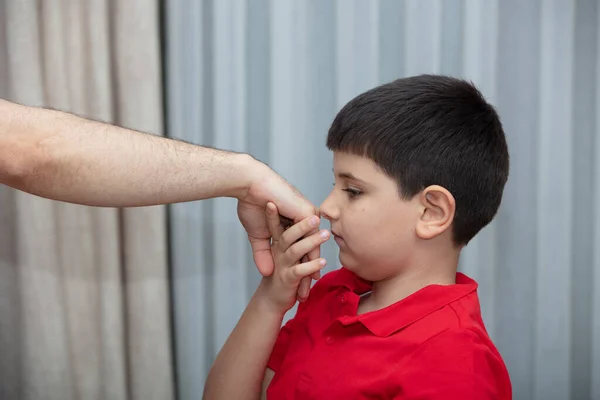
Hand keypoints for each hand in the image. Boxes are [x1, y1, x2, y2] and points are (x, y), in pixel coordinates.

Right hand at [237, 158, 319, 300]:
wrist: (249, 184)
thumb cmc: (251, 203)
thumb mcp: (258, 233)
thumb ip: (262, 251)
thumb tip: (265, 271)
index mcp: (290, 222)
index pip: (298, 248)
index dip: (300, 266)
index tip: (300, 285)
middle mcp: (300, 221)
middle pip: (307, 251)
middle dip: (306, 274)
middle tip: (305, 294)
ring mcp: (303, 219)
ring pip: (309, 250)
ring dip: (310, 269)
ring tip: (311, 287)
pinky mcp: (303, 218)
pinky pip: (310, 243)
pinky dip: (311, 262)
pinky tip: (313, 276)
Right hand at [256, 202, 329, 313]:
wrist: (268, 301)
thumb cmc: (273, 277)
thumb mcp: (276, 254)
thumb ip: (284, 239)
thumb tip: (295, 225)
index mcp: (277, 243)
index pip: (276, 226)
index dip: (277, 215)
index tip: (282, 205)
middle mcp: (278, 252)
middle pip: (290, 235)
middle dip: (304, 226)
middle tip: (316, 217)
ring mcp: (282, 264)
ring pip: (296, 250)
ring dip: (311, 243)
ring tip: (325, 236)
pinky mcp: (287, 277)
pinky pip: (300, 270)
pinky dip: (311, 265)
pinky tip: (322, 262)